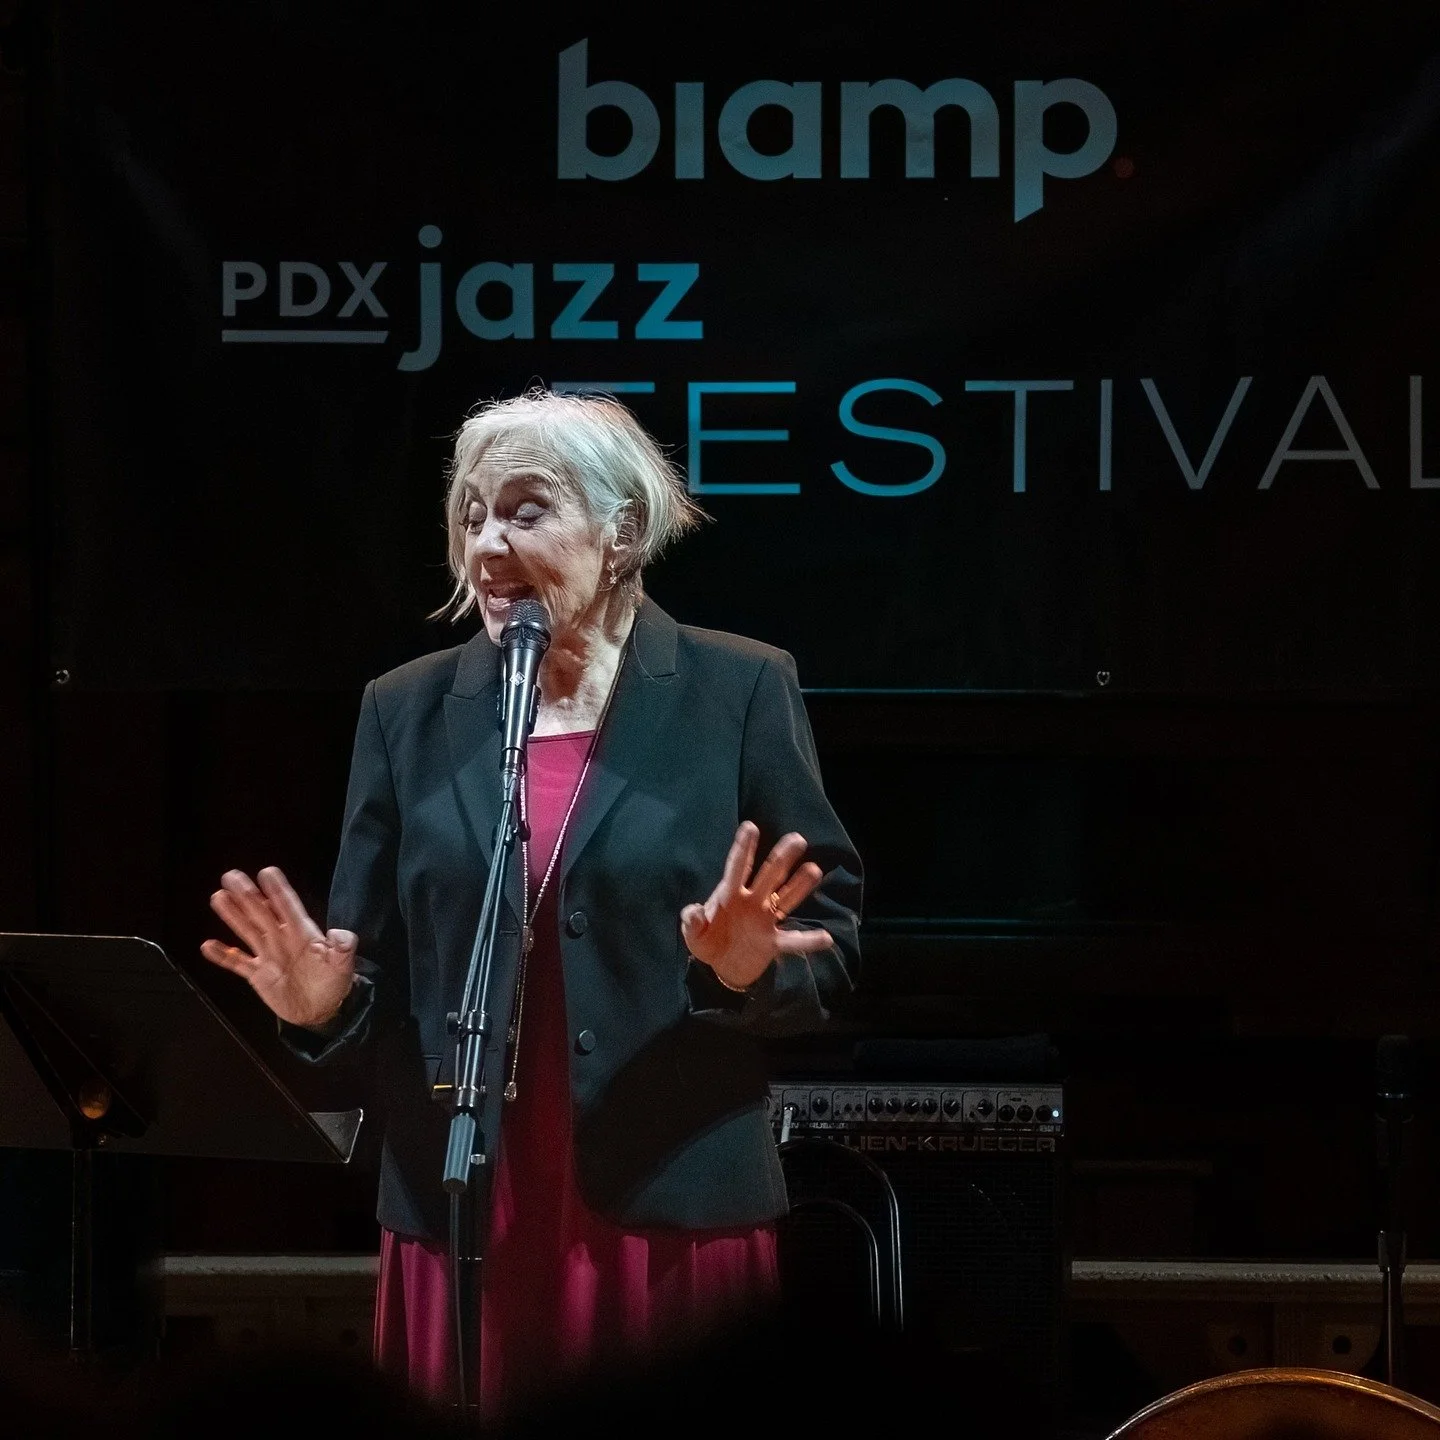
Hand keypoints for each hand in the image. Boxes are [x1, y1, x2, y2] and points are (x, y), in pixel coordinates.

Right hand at [200, 866, 356, 1029]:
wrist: (322, 1011)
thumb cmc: (334, 982)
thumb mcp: (344, 964)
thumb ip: (344, 947)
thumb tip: (339, 933)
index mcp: (303, 933)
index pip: (288, 907)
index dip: (278, 890)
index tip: (267, 872)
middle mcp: (282, 939)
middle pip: (262, 913)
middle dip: (248, 895)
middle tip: (231, 876)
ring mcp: (268, 956)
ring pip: (247, 930)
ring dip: (233, 915)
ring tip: (219, 897)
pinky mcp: (258, 975)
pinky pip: (237, 963)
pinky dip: (223, 955)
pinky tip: (208, 946)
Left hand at [681, 821, 834, 991]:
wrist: (721, 967)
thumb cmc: (707, 942)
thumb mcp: (693, 934)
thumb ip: (692, 922)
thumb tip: (693, 911)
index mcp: (730, 894)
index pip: (738, 867)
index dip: (744, 848)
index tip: (750, 827)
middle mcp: (752, 902)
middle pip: (769, 875)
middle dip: (782, 858)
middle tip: (797, 839)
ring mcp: (765, 920)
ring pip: (786, 898)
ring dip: (799, 885)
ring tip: (813, 870)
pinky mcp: (773, 942)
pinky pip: (793, 940)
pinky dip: (808, 940)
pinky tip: (826, 938)